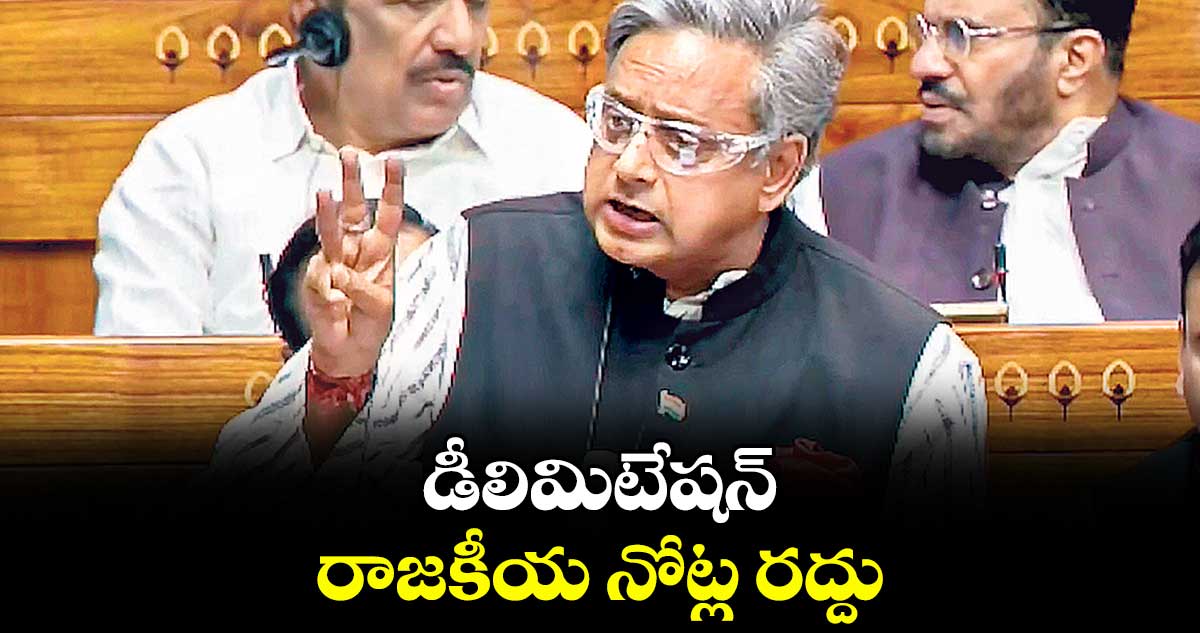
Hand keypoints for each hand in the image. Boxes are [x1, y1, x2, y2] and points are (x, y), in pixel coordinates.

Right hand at [304, 148, 429, 376]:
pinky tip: (333, 304)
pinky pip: (319, 277)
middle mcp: (357, 252)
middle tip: (350, 155)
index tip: (394, 162)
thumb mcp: (380, 308)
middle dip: (352, 182)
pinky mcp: (316, 280)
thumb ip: (362, 289)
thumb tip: (335, 272)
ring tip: (324, 194)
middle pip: (354, 211)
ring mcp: (333, 263)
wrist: (346, 352)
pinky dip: (326, 290)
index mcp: (381, 253)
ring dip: (327, 212)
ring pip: (330, 231)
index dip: (391, 189)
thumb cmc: (368, 325)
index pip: (387, 215)